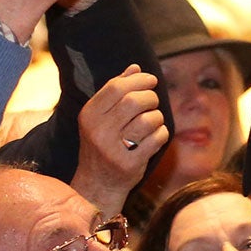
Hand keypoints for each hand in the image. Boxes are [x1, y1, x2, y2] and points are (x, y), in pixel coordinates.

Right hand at [68, 65, 166, 217]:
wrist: (98, 184)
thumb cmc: (104, 143)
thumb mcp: (101, 117)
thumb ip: (116, 91)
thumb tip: (135, 67)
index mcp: (88, 116)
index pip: (117, 87)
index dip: (139, 79)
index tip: (151, 80)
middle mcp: (98, 131)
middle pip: (135, 100)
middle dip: (151, 97)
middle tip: (152, 102)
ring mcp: (113, 149)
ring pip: (149, 119)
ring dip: (157, 117)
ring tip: (152, 122)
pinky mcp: (130, 163)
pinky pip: (158, 137)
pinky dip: (162, 133)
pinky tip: (154, 137)